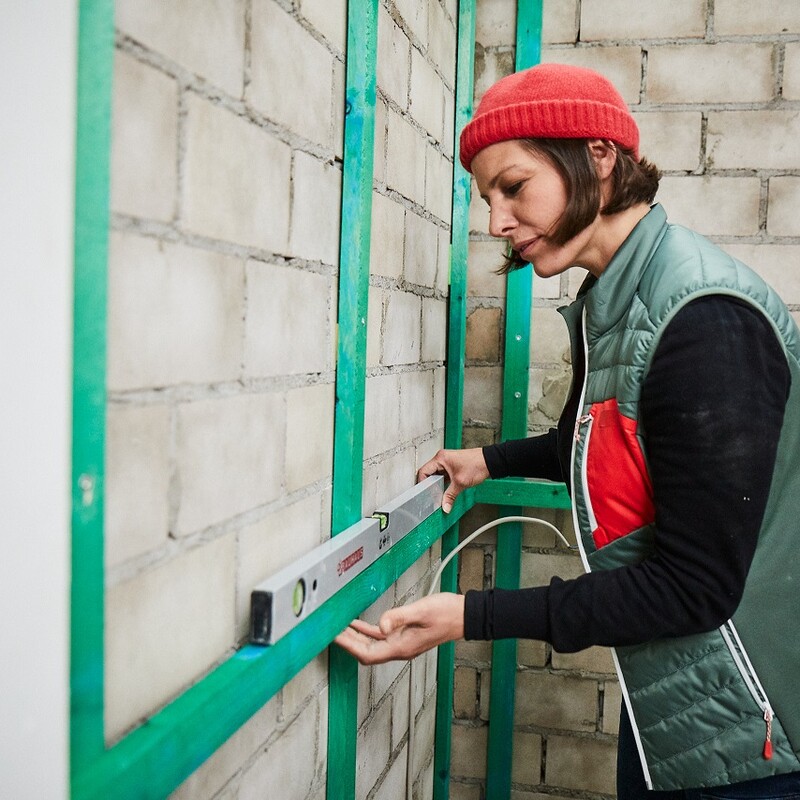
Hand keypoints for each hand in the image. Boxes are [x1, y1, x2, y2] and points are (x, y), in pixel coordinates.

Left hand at [333, 593, 464, 664]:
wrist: (464, 616)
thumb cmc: (447, 613)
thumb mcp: (421, 611)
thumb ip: (399, 617)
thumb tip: (380, 626)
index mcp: (402, 646)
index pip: (367, 653)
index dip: (348, 646)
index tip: (335, 636)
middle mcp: (400, 649)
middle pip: (366, 652)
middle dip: (347, 643)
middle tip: (330, 632)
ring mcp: (403, 643)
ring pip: (372, 645)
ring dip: (355, 638)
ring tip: (339, 628)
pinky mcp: (406, 636)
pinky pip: (381, 637)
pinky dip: (367, 631)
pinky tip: (358, 624)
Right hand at [417, 448, 489, 512]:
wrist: (490, 462)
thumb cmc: (477, 465)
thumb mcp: (461, 483)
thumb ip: (450, 496)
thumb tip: (445, 506)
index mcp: (440, 458)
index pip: (424, 471)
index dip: (422, 483)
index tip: (423, 493)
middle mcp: (442, 458)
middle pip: (428, 473)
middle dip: (429, 485)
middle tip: (430, 495)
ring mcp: (447, 462)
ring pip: (436, 475)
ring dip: (437, 484)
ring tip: (438, 494)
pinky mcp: (452, 466)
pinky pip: (443, 475)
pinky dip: (443, 482)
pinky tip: (445, 490)